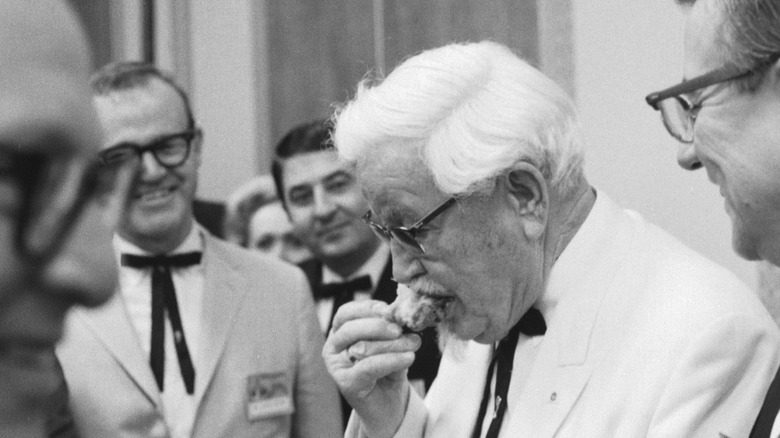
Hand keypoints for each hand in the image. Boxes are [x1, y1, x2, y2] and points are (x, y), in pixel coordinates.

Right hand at [323, 300, 421, 436]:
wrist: (391, 406)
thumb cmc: (389, 370)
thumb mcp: (391, 344)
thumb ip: (391, 329)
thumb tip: (399, 314)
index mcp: (341, 332)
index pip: (347, 312)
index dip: (368, 308)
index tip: (389, 309)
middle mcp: (333, 347)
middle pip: (351, 327)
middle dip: (379, 326)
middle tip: (402, 329)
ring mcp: (336, 366)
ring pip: (361, 347)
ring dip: (392, 344)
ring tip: (413, 345)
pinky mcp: (345, 383)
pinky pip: (369, 367)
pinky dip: (391, 360)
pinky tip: (408, 358)